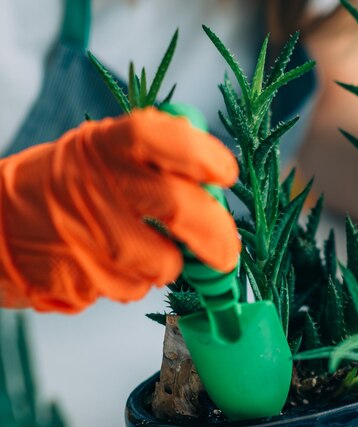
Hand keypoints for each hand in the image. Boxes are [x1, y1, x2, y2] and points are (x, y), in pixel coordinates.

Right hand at [0, 108, 239, 312]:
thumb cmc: (61, 188)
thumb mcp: (97, 152)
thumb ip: (153, 156)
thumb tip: (213, 171)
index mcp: (99, 148)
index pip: (156, 138)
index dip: (199, 154)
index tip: (226, 174)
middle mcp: (91, 189)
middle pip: (176, 207)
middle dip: (216, 234)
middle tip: (227, 253)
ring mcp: (82, 239)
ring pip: (161, 263)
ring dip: (167, 264)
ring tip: (142, 250)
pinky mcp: (77, 282)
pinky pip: (134, 288)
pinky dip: (136, 281)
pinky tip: (111, 266)